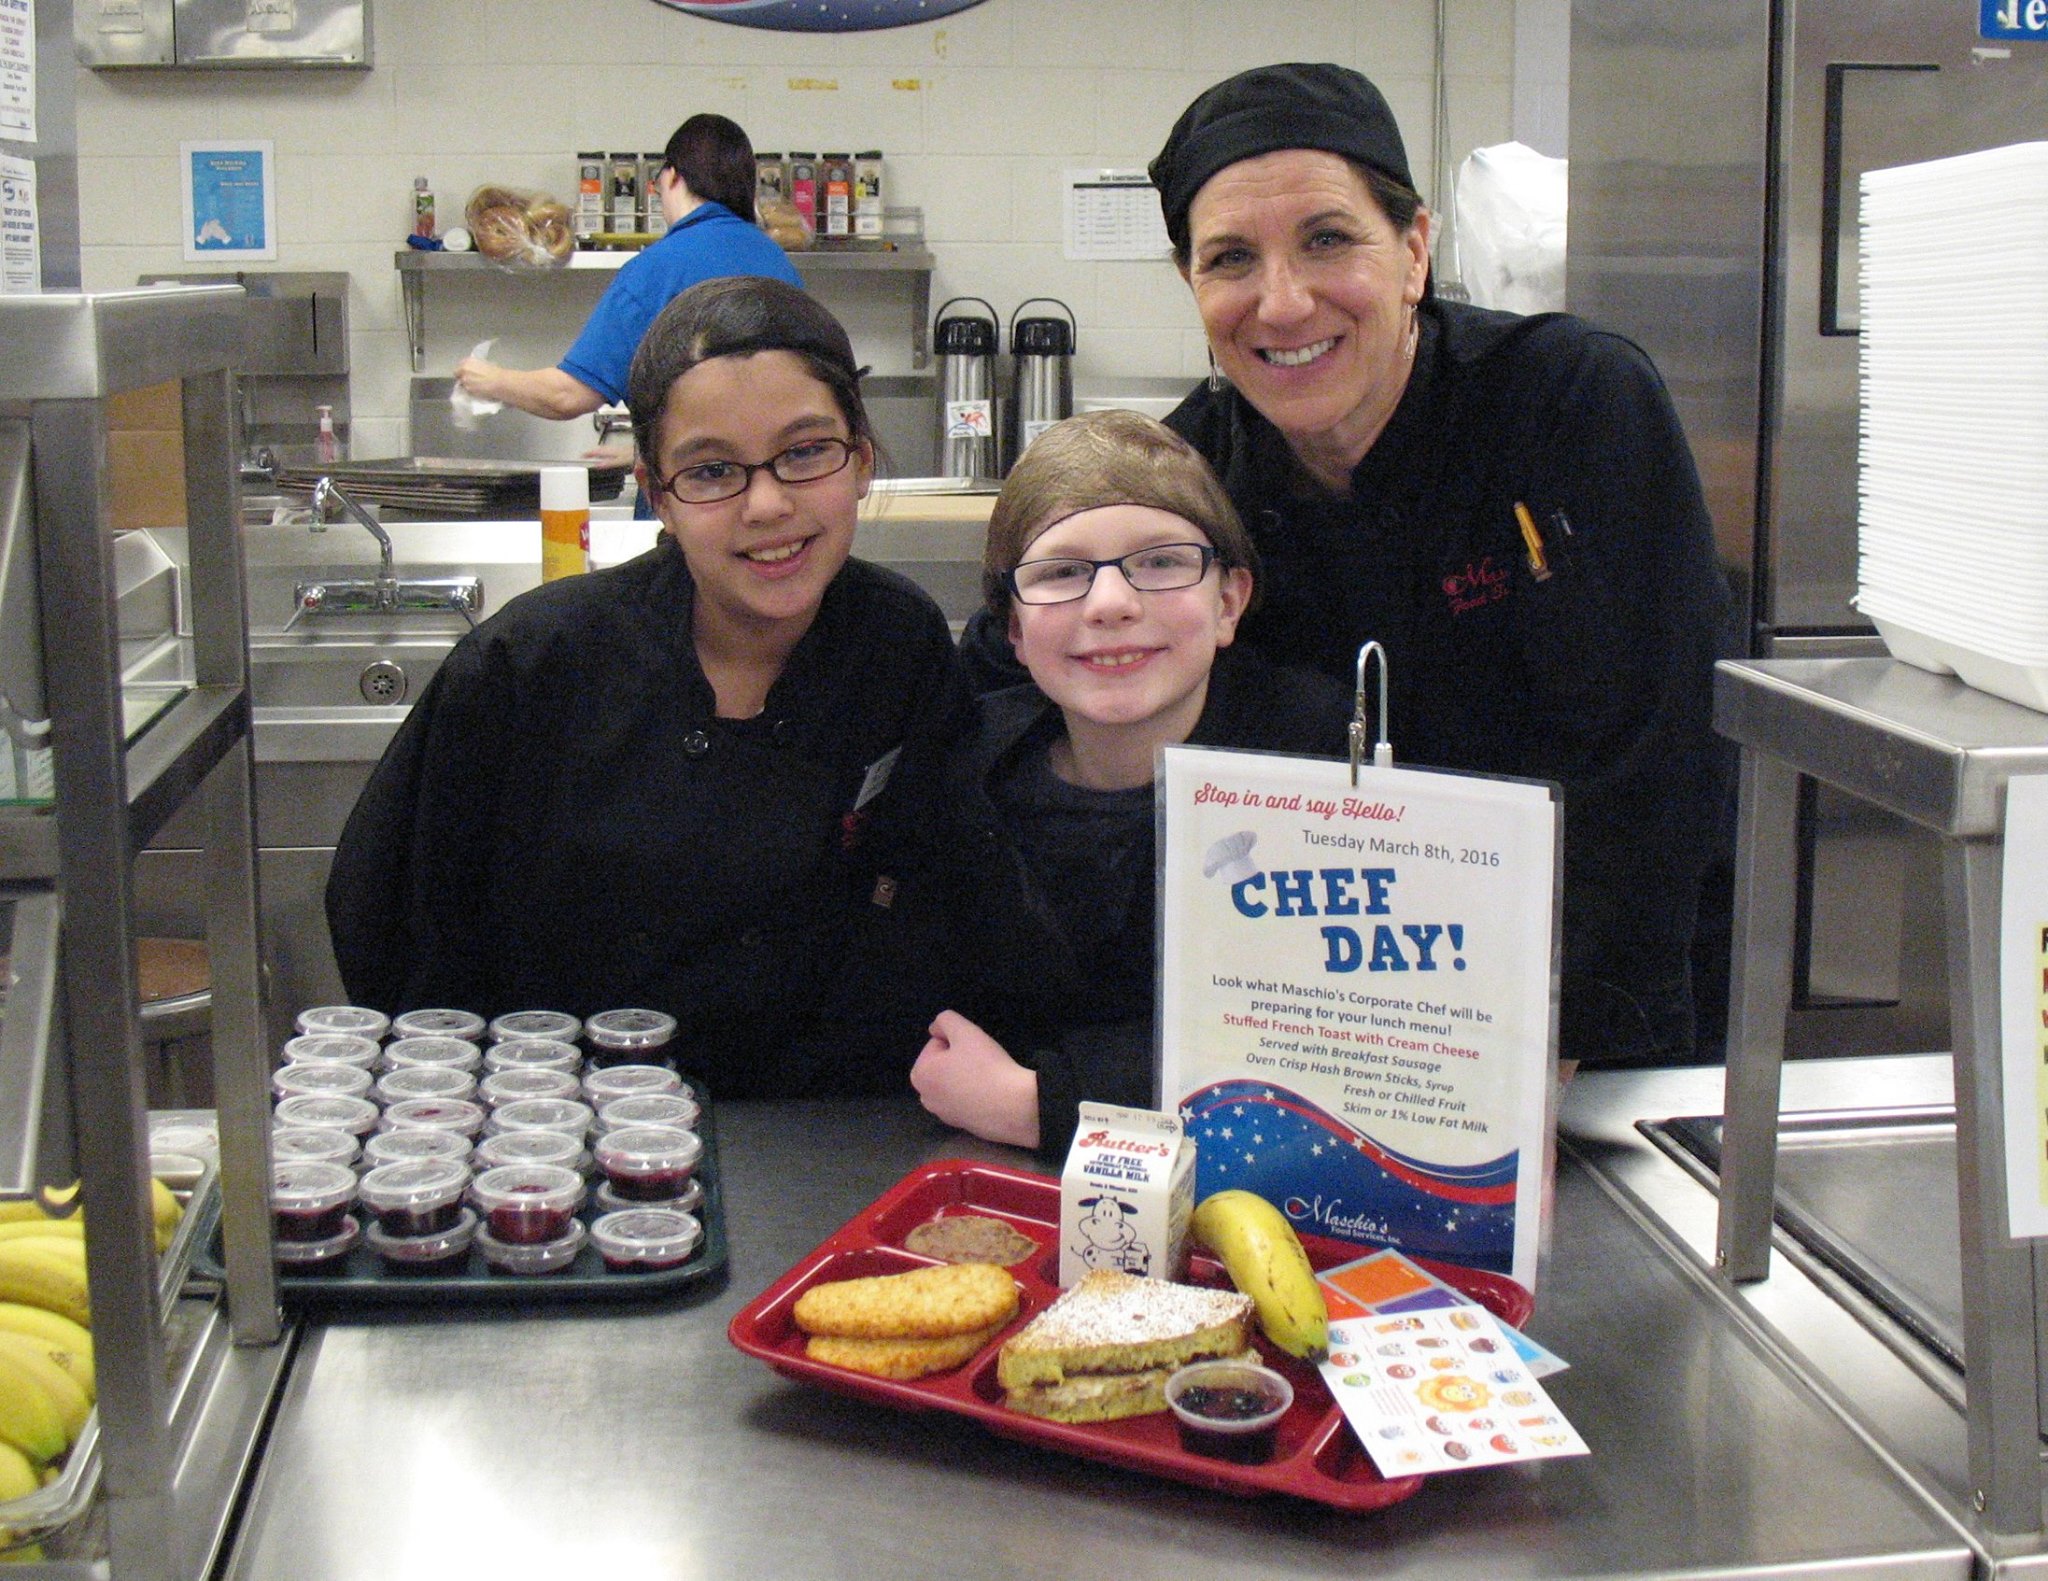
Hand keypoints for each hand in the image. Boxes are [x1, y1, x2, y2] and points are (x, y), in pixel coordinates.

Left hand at [453, 356, 500, 400]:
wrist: (500, 382)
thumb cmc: (495, 372)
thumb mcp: (483, 364)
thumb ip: (474, 367)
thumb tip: (473, 371)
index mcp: (468, 361)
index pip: (459, 366)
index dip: (462, 371)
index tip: (467, 374)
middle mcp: (463, 369)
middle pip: (457, 375)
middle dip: (462, 377)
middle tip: (471, 381)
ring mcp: (464, 380)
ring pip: (462, 384)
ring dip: (467, 385)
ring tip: (476, 387)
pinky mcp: (468, 389)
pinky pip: (467, 391)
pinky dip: (471, 391)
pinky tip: (478, 391)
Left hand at [911, 1010, 1039, 1149]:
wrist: (1013, 1107)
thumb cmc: (986, 1066)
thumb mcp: (965, 1030)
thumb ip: (945, 1020)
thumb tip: (935, 1029)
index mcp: (920, 1075)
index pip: (937, 1044)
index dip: (957, 1042)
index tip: (973, 1050)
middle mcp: (925, 1097)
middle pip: (942, 1065)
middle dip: (958, 1060)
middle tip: (980, 1063)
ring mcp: (943, 1115)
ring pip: (953, 1082)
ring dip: (965, 1077)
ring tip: (986, 1079)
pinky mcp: (961, 1125)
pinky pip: (964, 1100)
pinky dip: (973, 1095)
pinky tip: (989, 1095)